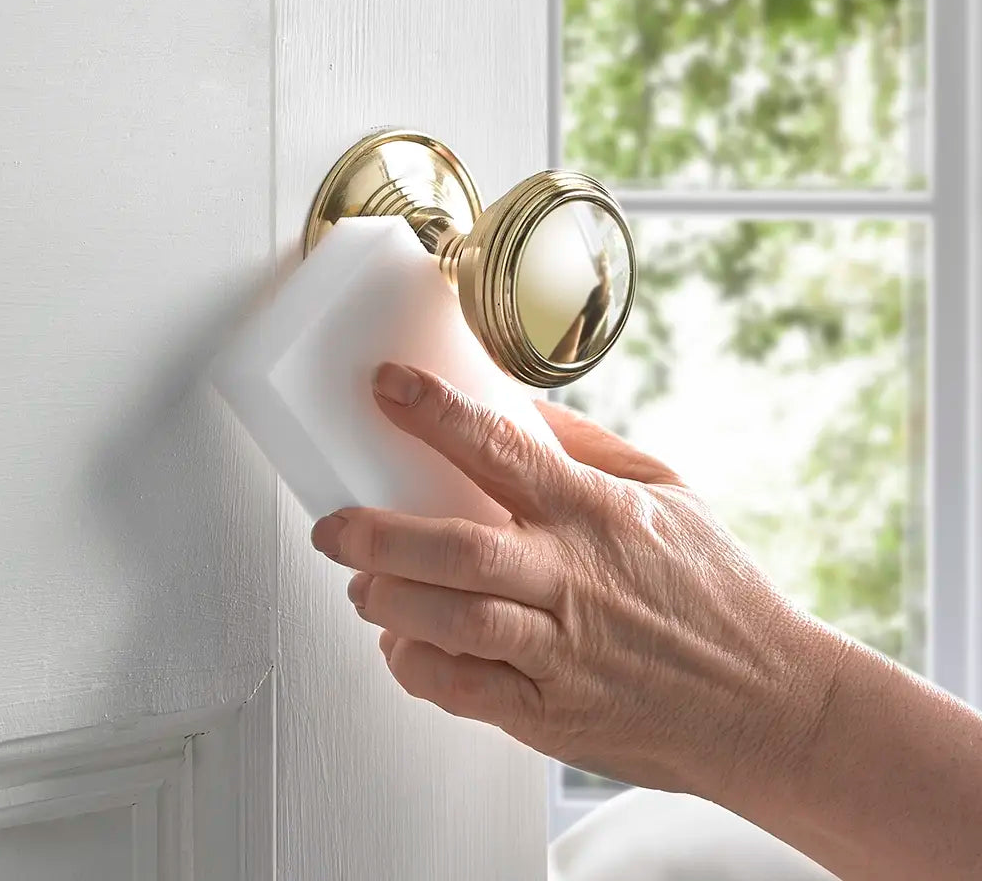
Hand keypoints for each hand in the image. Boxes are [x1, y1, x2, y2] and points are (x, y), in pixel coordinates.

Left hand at [310, 362, 835, 801]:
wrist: (766, 702)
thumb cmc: (717, 591)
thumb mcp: (667, 492)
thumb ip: (588, 448)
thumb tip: (519, 411)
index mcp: (597, 514)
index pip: (501, 450)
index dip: (435, 412)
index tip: (389, 388)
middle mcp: (573, 580)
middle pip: (457, 549)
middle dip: (379, 533)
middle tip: (334, 524)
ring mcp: (561, 652)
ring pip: (453, 622)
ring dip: (390, 600)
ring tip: (360, 584)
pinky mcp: (552, 714)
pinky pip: (466, 692)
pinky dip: (419, 668)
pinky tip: (401, 645)